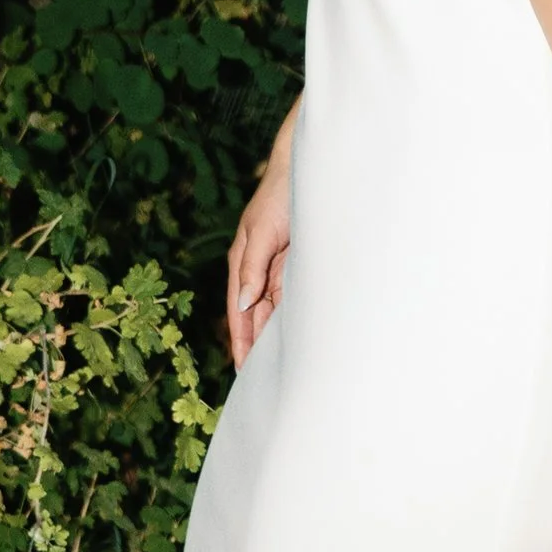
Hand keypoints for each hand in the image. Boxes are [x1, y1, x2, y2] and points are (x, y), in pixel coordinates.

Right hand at [225, 112, 294, 368]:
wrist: (312, 170)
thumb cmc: (281, 195)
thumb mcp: (261, 231)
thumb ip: (252, 268)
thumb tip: (243, 303)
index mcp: (243, 263)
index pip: (239, 312)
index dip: (240, 341)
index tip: (242, 370)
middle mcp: (260, 270)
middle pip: (257, 318)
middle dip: (259, 347)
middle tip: (267, 381)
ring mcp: (281, 269)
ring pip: (277, 312)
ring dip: (279, 337)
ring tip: (286, 369)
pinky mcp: (300, 265)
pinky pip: (296, 299)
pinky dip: (297, 318)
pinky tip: (304, 339)